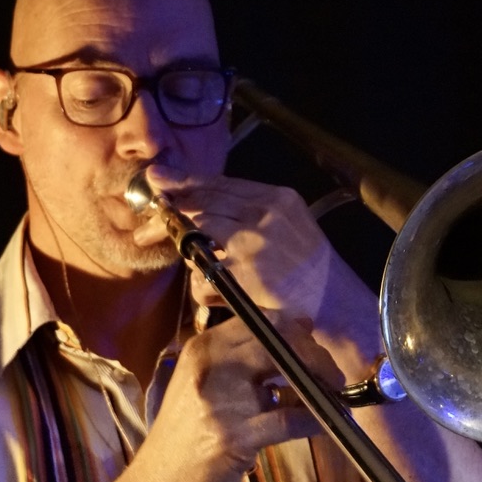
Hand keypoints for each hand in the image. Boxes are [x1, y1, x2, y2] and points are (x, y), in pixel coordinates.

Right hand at [128, 315, 340, 481]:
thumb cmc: (185, 435)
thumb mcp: (201, 384)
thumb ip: (240, 357)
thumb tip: (299, 326)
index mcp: (202, 348)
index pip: (258, 321)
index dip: (293, 329)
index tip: (311, 341)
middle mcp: (210, 367)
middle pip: (279, 343)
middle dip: (315, 356)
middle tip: (331, 375)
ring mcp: (222, 402)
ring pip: (290, 378)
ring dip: (321, 387)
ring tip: (333, 397)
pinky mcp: (235, 437)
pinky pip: (290, 420)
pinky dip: (314, 420)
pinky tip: (323, 424)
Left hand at [134, 166, 335, 320]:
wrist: (334, 303)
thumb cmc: (312, 269)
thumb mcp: (291, 225)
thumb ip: (256, 213)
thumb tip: (210, 207)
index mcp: (277, 198)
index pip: (222, 183)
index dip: (186, 180)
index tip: (159, 178)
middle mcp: (265, 213)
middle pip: (204, 201)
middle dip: (170, 205)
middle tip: (148, 210)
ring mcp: (253, 241)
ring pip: (198, 227)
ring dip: (173, 236)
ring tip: (151, 238)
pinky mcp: (243, 271)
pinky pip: (204, 270)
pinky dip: (198, 280)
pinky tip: (201, 287)